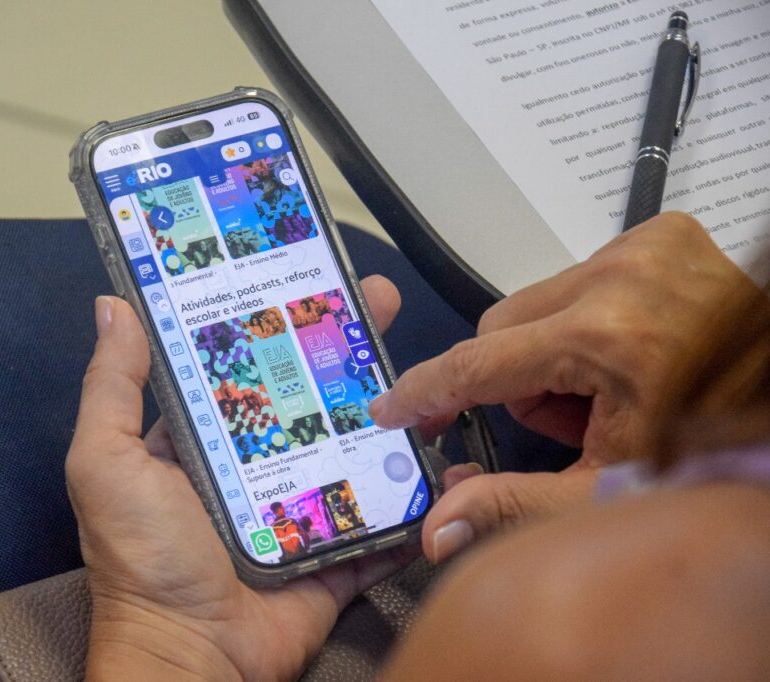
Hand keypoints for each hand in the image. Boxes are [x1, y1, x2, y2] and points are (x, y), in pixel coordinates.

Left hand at [66, 276, 416, 680]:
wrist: (191, 659)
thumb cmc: (141, 560)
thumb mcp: (107, 463)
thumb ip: (111, 388)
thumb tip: (114, 307)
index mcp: (202, 440)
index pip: (242, 364)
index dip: (272, 320)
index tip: (305, 277)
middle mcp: (253, 466)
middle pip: (307, 396)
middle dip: (342, 350)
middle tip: (378, 303)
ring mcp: (300, 508)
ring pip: (351, 448)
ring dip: (386, 412)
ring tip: (422, 368)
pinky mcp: (336, 551)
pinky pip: (381, 519)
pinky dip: (411, 497)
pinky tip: (443, 455)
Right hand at [368, 212, 759, 561]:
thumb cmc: (720, 448)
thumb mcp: (613, 490)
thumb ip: (515, 505)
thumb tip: (440, 524)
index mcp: (604, 340)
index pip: (477, 362)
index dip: (426, 390)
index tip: (393, 405)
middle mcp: (619, 277)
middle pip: (501, 327)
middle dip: (515, 380)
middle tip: (570, 419)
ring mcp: (643, 248)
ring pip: (536, 301)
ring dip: (550, 350)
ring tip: (609, 388)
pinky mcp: (660, 235)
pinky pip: (578, 277)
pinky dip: (584, 320)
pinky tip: (629, 356)